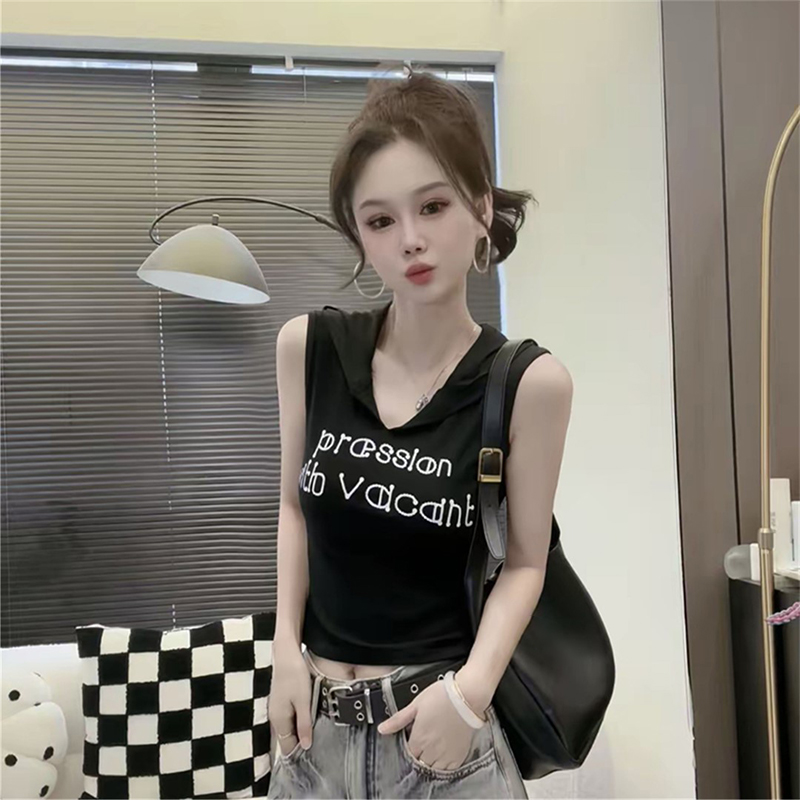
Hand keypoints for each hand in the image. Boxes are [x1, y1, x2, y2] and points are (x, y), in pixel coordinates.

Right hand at [268, 640, 313, 756]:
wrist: (286, 654)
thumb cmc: (294, 675)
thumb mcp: (304, 701)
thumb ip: (304, 725)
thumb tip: (306, 746)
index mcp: (279, 720)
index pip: (286, 747)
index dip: (300, 752)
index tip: (314, 752)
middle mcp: (275, 717)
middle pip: (287, 738)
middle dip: (300, 742)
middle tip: (318, 742)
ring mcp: (277, 708)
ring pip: (289, 728)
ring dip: (300, 731)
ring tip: (315, 730)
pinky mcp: (281, 700)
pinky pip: (289, 718)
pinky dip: (298, 721)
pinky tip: (308, 716)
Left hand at [377, 678, 483, 770]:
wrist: (467, 696)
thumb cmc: (443, 696)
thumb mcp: (416, 704)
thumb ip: (398, 719)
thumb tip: (382, 728)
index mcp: (419, 738)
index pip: (408, 754)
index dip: (408, 747)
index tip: (411, 739)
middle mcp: (432, 750)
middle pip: (419, 763)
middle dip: (418, 755)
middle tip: (422, 742)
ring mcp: (446, 754)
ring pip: (432, 769)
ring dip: (429, 761)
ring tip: (432, 748)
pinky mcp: (459, 755)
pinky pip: (448, 770)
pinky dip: (443, 765)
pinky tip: (443, 753)